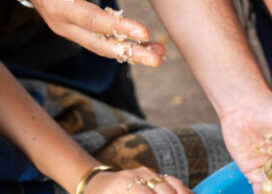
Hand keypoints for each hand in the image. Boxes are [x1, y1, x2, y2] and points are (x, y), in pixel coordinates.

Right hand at [29, 0, 164, 66]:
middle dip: (131, 54)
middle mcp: (63, 24)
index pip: (92, 21)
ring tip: (160, 53)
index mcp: (60, 7)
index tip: (144, 33)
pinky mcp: (76, 33)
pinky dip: (125, 46)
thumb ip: (94, 5)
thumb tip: (117, 14)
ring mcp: (69, 31)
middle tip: (158, 60)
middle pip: (100, 44)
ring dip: (134, 52)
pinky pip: (103, 42)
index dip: (118, 28)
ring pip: (104, 47)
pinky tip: (147, 47)